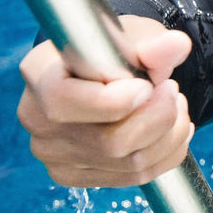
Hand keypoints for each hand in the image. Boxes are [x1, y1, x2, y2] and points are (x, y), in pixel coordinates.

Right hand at [16, 15, 194, 187]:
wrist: (109, 75)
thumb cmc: (116, 51)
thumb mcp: (135, 36)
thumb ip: (153, 44)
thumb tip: (177, 45)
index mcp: (38, 73)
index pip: (63, 101)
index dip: (114, 101)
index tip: (147, 86)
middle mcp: (35, 117)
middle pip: (108, 142)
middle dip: (158, 117)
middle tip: (173, 91)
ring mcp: (52, 153)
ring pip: (129, 162)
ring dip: (170, 135)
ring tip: (176, 106)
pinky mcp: (73, 175)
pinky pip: (135, 176)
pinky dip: (167, 154)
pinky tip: (171, 130)